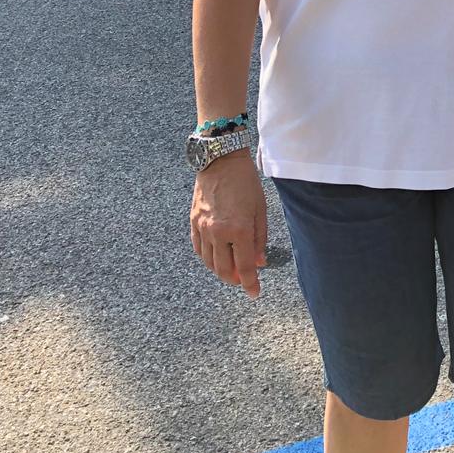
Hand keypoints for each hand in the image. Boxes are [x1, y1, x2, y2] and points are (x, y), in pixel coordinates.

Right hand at [190, 151, 267, 298]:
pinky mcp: (193, 222)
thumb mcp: (260, 209)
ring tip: (232, 269)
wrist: (221, 159)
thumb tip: (260, 262)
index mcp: (239, 229)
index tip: (254, 293)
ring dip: (221, 271)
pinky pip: (198, 249)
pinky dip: (207, 259)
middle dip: (235, 280)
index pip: (245, 267)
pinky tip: (216, 257)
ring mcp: (203, 228)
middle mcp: (218, 232)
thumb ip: (260, 239)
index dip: (250, 284)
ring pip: (209, 263)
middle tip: (244, 280)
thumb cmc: (246, 181)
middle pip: (224, 270)